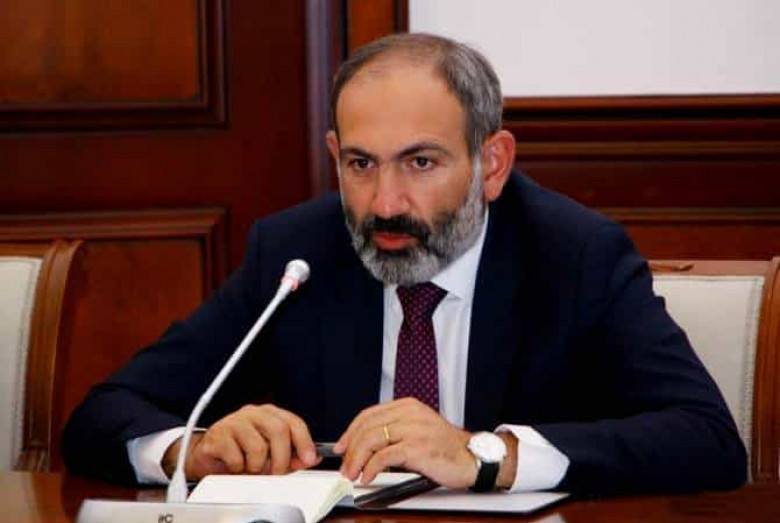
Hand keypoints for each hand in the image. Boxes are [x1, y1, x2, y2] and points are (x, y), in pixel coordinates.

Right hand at [162, 404, 320, 480]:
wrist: (207, 455)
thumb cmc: (240, 451)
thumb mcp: (270, 454)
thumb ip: (291, 455)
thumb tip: (312, 458)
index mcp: (269, 414)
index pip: (293, 422)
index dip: (304, 441)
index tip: (309, 459)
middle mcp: (253, 413)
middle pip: (278, 430)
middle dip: (281, 458)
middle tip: (276, 472)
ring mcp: (234, 421)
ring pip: (258, 447)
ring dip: (256, 466)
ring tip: (249, 467)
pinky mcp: (218, 435)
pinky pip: (237, 458)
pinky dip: (238, 468)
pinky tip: (234, 465)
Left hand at [334, 398, 476, 487]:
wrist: (472, 457)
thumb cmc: (446, 448)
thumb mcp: (418, 430)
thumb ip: (395, 431)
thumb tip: (366, 446)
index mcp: (408, 406)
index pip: (369, 414)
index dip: (350, 432)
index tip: (342, 446)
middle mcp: (410, 414)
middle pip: (367, 427)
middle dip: (350, 448)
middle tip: (345, 465)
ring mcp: (413, 429)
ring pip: (371, 439)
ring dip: (357, 459)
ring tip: (353, 473)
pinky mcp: (416, 447)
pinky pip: (384, 456)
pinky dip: (371, 468)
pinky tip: (368, 476)